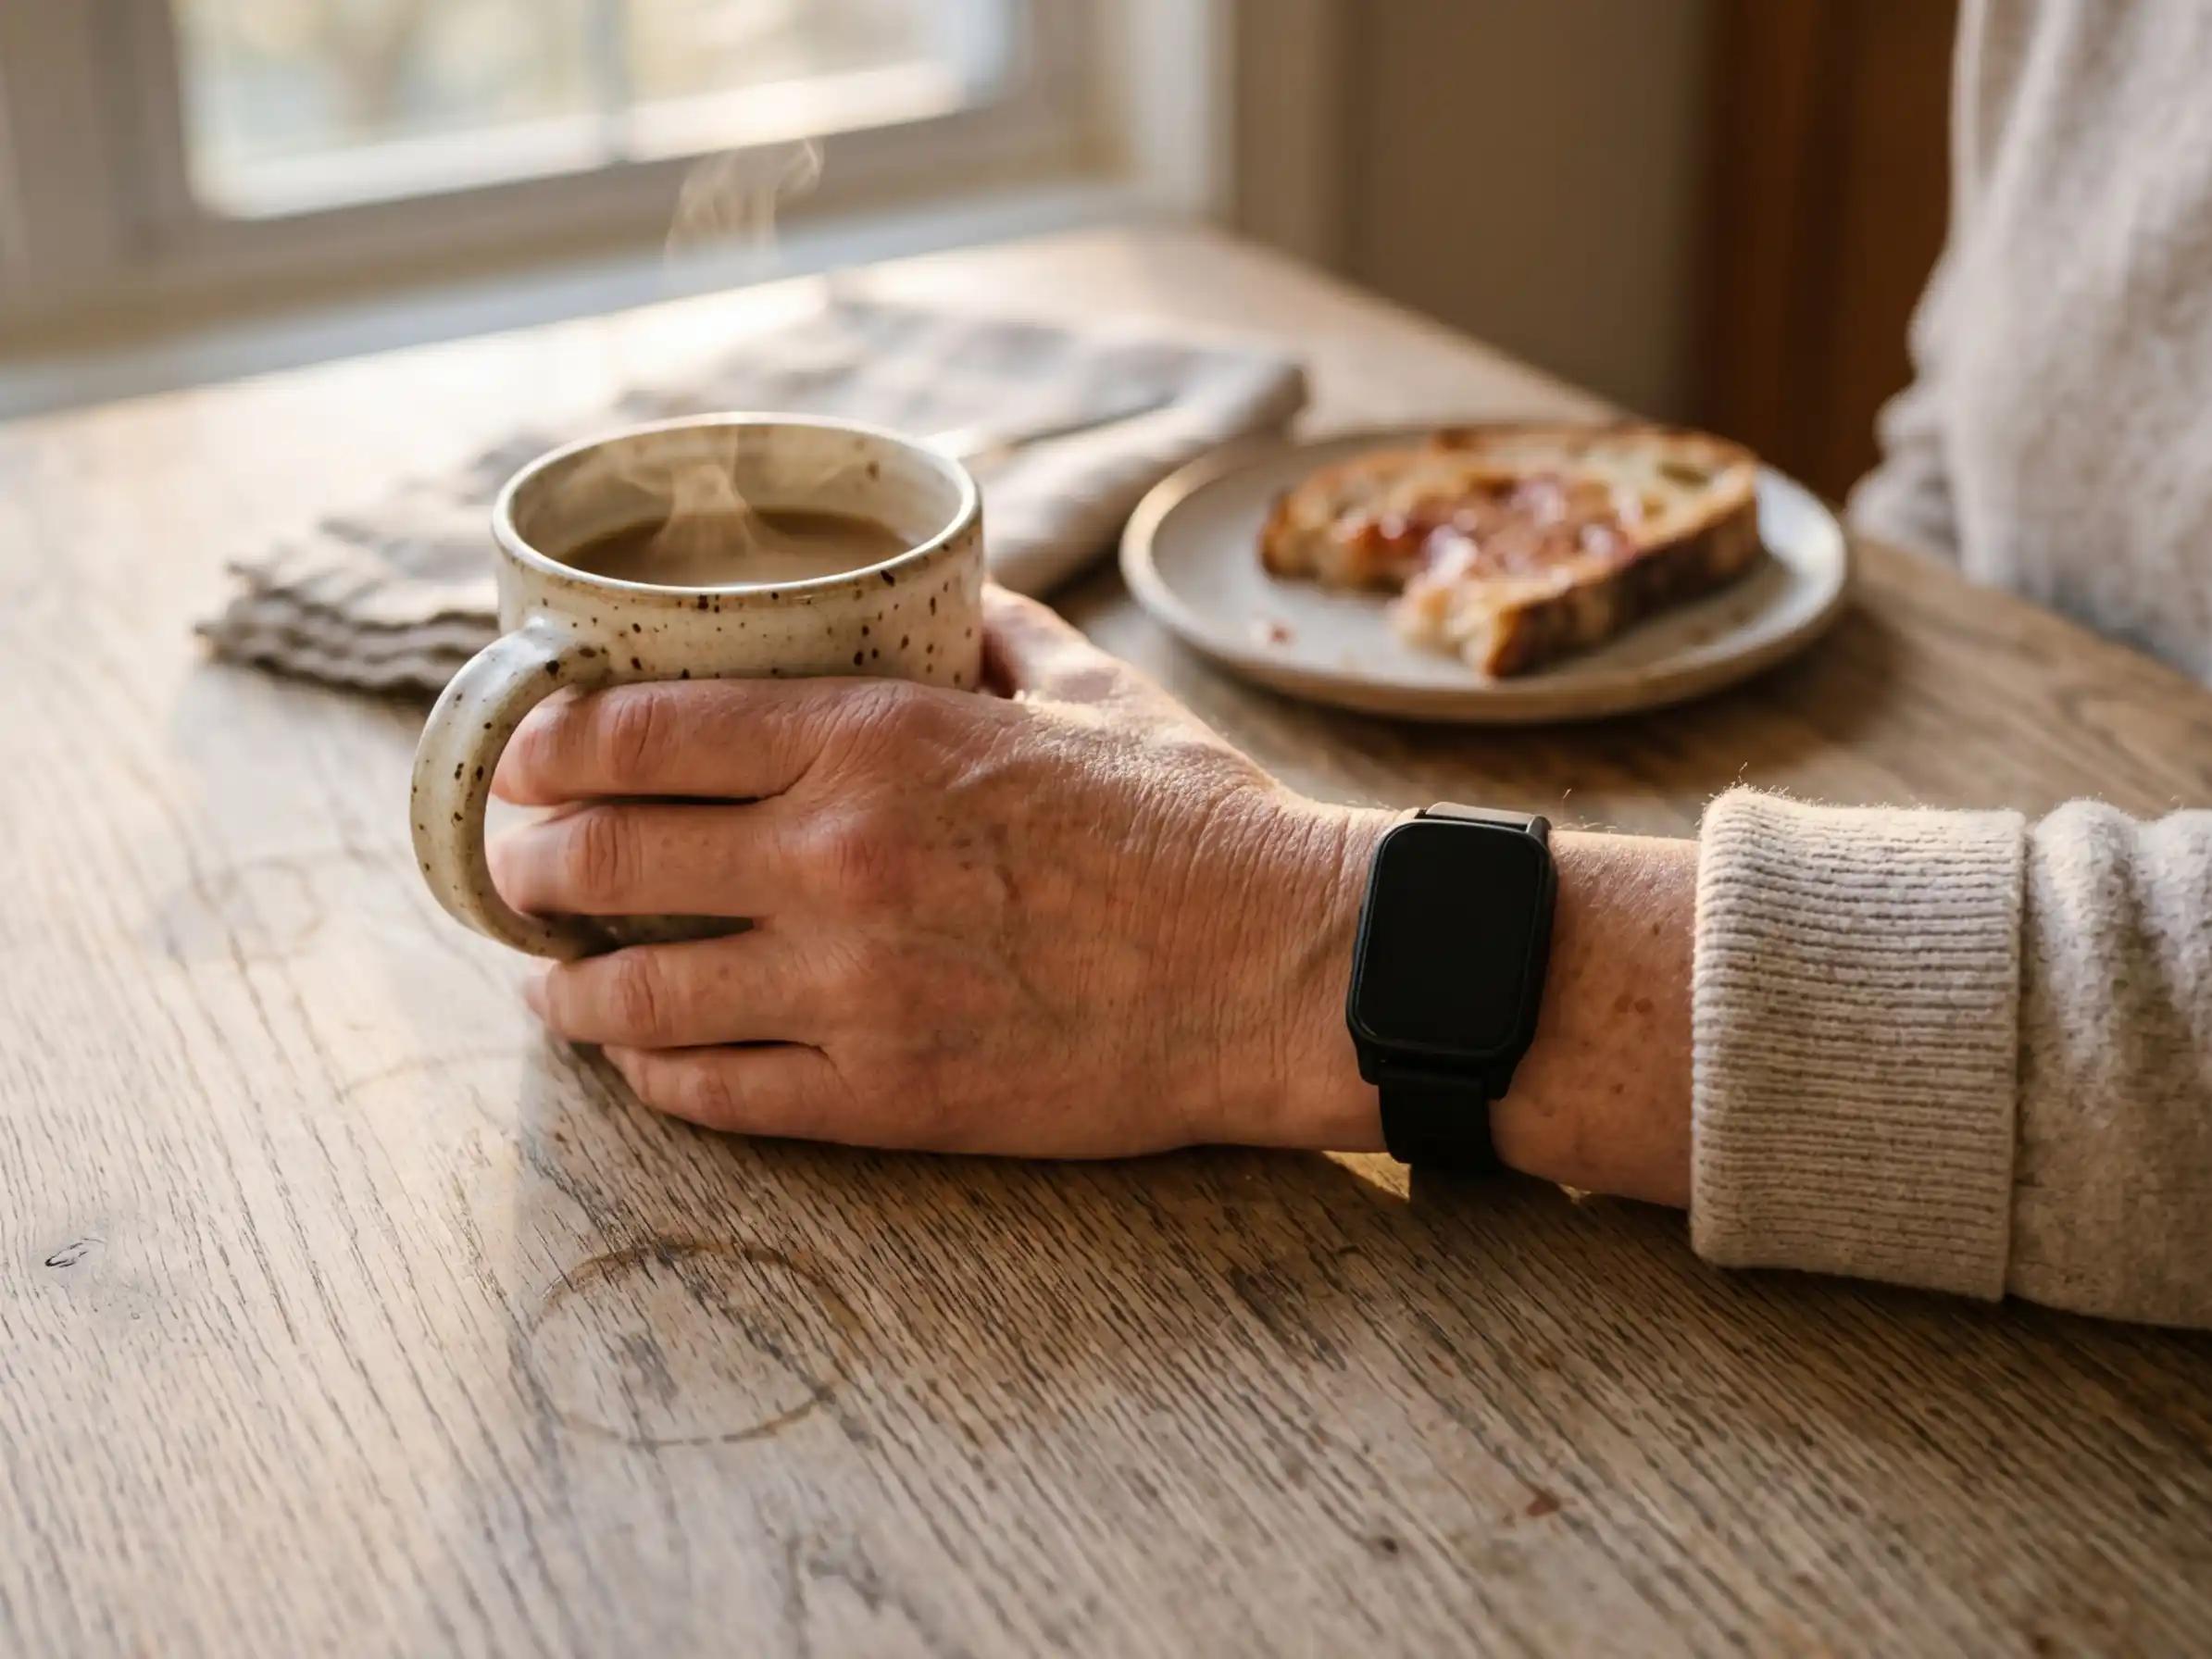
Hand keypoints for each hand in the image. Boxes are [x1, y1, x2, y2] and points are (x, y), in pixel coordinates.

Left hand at [488, 587, 1389, 1156]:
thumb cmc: (1195, 825)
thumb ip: (987, 636)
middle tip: (518, 870)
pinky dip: (656, 1075)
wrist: (1283, 971)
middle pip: (601, 860)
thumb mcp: (1088, 692)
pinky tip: (643, 1060)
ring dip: (565, 991)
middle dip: (527, 865)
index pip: (637, 732)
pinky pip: (716, 1094)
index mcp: (876, 741)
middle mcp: (838, 860)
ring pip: (634, 998)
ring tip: (551, 987)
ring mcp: (853, 990)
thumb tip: (937, 599)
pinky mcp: (887, 1098)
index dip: (544, 746)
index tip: (521, 757)